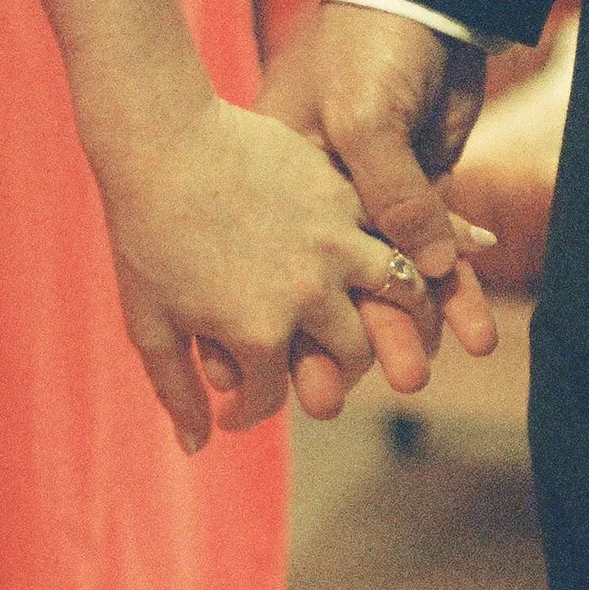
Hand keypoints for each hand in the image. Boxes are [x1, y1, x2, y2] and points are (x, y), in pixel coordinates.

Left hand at [99, 93, 439, 450]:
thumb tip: (198, 448)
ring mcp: (333, 243)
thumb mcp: (148, 323)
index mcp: (258, 333)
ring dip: (402, 313)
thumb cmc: (144, 234)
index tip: (233, 410)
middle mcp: (308, 295)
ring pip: (398, 294)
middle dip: (335, 371)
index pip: (271, 396)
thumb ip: (176, 391)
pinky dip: (423, 244)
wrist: (160, 141)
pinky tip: (444, 253)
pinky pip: (397, 227)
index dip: (248, 411)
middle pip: (352, 354)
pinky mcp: (344, 195)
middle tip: (320, 370)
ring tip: (395, 320)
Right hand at [259, 4, 500, 423]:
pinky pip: (437, 249)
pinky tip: (473, 326)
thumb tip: (422, 273)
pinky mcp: (416, 190)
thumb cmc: (371, 51)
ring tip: (420, 373)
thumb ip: (392, 196)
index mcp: (288, 182)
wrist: (424, 1)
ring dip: (408, 325)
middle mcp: (322, 201)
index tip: (269, 376)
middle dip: (339, 343)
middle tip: (336, 398)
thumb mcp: (366, 120)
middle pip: (330, 285)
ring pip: (389, 278)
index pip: (275, 267)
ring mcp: (370, 198)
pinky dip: (456, 283)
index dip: (272, 323)